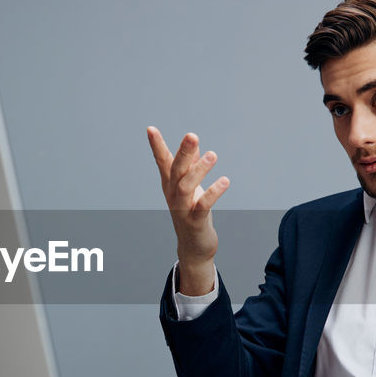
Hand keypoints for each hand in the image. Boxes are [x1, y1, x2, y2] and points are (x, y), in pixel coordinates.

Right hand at [146, 127, 229, 295]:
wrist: (194, 247)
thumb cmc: (192, 213)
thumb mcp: (191, 187)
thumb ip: (191, 165)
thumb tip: (194, 144)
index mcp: (171, 184)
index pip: (162, 161)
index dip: (156, 146)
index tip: (150, 129)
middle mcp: (173, 195)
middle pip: (175, 170)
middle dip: (183, 152)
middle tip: (192, 135)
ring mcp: (183, 209)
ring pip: (186, 187)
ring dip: (199, 170)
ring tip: (212, 155)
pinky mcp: (195, 221)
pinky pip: (203, 206)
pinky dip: (213, 193)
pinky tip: (225, 181)